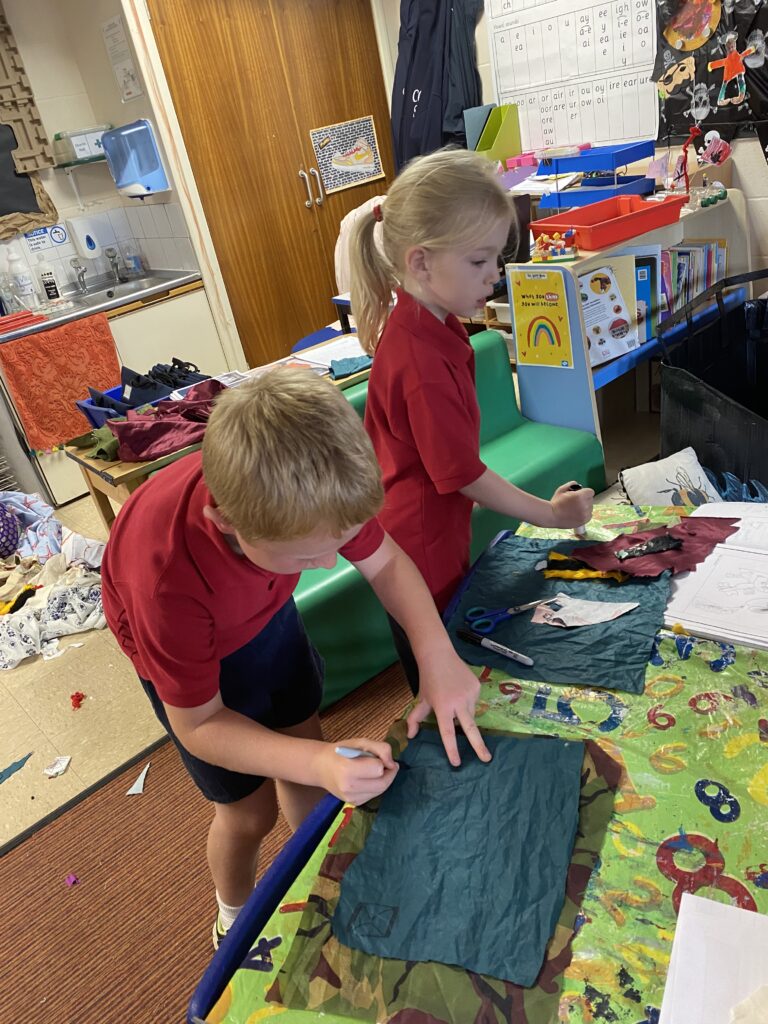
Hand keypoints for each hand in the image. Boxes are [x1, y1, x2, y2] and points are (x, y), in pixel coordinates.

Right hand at [313, 738, 397, 804]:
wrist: (321, 767)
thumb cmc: (341, 752)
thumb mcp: (361, 742)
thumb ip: (381, 748)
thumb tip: (393, 764)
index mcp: (348, 769)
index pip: (378, 769)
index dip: (382, 760)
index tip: (377, 756)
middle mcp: (349, 787)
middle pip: (382, 783)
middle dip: (388, 773)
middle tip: (385, 764)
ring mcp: (351, 798)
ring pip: (381, 791)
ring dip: (383, 780)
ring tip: (373, 770)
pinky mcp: (354, 803)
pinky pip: (374, 795)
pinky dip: (376, 786)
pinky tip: (367, 779)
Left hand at [406, 649, 490, 766]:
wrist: (439, 655)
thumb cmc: (428, 680)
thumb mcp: (421, 700)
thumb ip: (415, 719)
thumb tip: (410, 736)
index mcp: (442, 707)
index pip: (447, 732)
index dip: (452, 749)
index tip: (457, 763)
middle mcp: (458, 702)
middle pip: (470, 728)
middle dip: (479, 745)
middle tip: (487, 759)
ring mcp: (470, 694)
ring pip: (471, 713)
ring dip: (464, 714)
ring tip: (453, 698)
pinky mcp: (477, 687)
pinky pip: (475, 702)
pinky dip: (468, 702)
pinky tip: (459, 691)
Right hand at [550, 481, 593, 528]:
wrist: (551, 516)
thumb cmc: (555, 502)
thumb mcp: (561, 490)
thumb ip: (570, 484)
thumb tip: (576, 483)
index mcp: (580, 496)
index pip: (591, 492)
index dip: (585, 492)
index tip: (580, 495)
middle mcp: (584, 505)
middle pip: (591, 500)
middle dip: (585, 499)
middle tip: (576, 502)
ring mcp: (584, 514)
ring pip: (590, 508)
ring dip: (585, 507)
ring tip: (575, 509)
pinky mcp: (584, 521)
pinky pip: (589, 515)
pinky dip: (585, 514)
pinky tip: (577, 514)